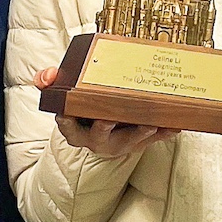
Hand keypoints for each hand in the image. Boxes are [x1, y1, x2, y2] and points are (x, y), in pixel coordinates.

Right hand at [33, 67, 178, 156]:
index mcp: (74, 128)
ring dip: (140, 133)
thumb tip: (46, 77)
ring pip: (129, 141)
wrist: (103, 126)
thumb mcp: (63, 94)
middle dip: (105, 128)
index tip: (67, 113)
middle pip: (99, 136)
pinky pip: (152, 140)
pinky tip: (174, 124)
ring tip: (151, 123)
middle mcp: (95, 139)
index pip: (66, 125)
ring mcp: (117, 143)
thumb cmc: (83, 107)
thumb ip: (49, 81)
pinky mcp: (137, 143)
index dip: (66, 121)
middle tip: (110, 118)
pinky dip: (163, 132)